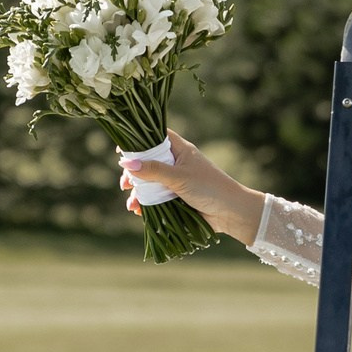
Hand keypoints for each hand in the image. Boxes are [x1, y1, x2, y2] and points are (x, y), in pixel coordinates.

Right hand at [119, 132, 263, 245]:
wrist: (231, 213)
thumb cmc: (209, 188)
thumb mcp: (178, 177)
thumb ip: (153, 171)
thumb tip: (126, 163)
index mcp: (180, 150)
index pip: (154, 138)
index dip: (137, 141)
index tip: (120, 150)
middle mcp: (177, 163)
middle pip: (147, 162)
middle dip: (133, 174)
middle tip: (125, 184)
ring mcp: (176, 181)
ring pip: (150, 183)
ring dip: (138, 192)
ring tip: (131, 203)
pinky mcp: (176, 199)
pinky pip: (156, 199)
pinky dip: (146, 204)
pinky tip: (138, 212)